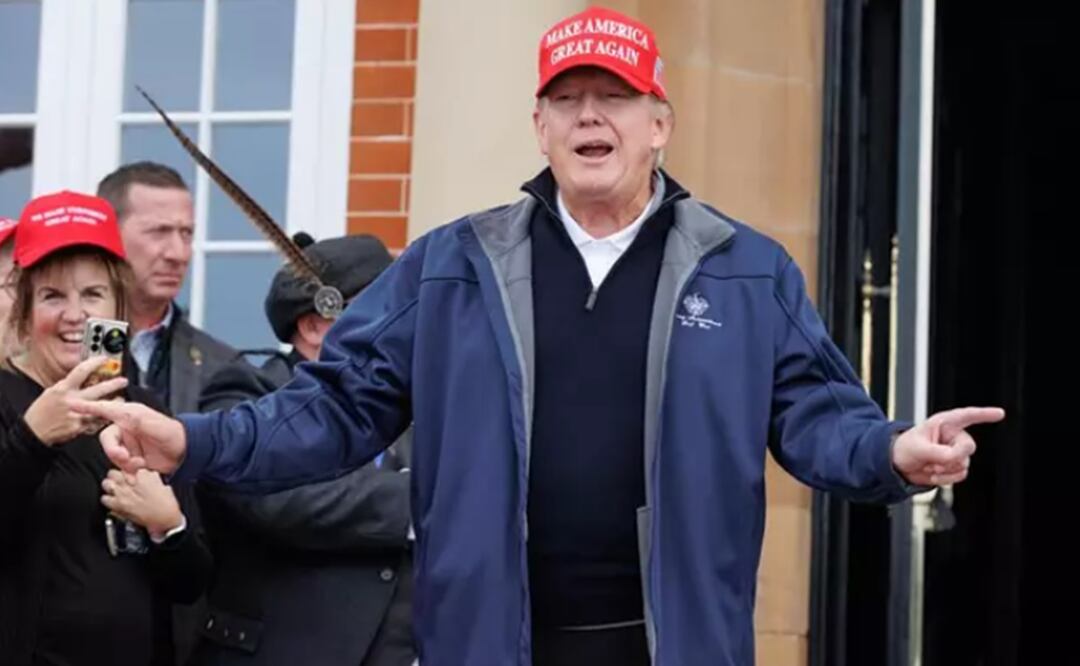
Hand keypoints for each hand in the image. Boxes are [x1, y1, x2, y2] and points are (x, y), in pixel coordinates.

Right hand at [23, 356, 128, 445]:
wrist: (33, 432)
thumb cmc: (41, 412)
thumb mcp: (50, 392)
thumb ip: (67, 385)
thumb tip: (82, 377)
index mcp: (63, 389)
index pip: (82, 371)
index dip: (95, 363)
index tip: (104, 359)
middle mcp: (71, 400)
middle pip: (98, 389)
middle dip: (113, 384)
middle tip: (123, 381)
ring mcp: (77, 414)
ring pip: (101, 407)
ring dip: (114, 403)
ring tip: (121, 399)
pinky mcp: (79, 427)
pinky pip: (96, 421)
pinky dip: (103, 418)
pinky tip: (109, 415)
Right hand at [70, 399, 185, 473]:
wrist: (185, 453)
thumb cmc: (171, 433)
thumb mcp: (150, 423)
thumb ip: (130, 418)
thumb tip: (113, 408)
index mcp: (128, 415)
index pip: (103, 409)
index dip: (87, 407)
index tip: (70, 404)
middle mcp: (127, 427)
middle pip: (107, 440)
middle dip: (114, 451)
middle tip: (126, 458)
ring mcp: (130, 443)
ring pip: (113, 455)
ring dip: (124, 462)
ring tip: (139, 464)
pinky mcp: (134, 457)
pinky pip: (122, 465)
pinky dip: (128, 471)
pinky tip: (137, 473)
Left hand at [100, 469, 183, 539]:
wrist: (164, 520)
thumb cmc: (166, 504)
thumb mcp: (162, 485)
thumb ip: (152, 478)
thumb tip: (145, 476)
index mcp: (144, 475)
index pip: (129, 465)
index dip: (130, 470)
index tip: (133, 475)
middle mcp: (131, 482)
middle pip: (114, 472)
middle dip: (116, 476)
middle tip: (122, 481)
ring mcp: (122, 494)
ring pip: (106, 483)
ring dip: (110, 486)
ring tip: (116, 489)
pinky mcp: (118, 506)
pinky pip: (105, 498)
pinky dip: (108, 499)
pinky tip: (114, 500)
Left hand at [892, 407, 1005, 485]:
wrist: (899, 466)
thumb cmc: (905, 449)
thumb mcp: (918, 448)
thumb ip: (939, 452)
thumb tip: (956, 459)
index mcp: (943, 424)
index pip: (967, 415)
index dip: (984, 414)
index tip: (1000, 413)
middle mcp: (953, 436)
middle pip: (969, 447)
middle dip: (952, 457)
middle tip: (933, 461)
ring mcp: (955, 451)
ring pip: (964, 464)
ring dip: (945, 469)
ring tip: (929, 466)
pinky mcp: (954, 466)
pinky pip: (960, 474)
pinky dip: (946, 478)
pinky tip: (933, 474)